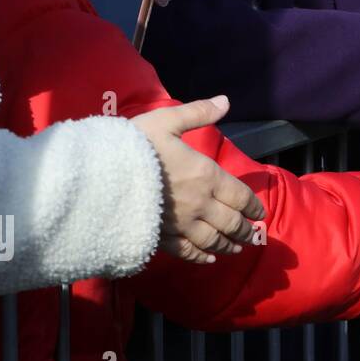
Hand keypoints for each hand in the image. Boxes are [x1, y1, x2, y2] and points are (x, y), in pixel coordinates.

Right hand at [130, 96, 266, 263]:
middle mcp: (200, 203)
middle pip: (231, 222)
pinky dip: (201, 257)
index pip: (240, 195)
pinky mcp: (161, 236)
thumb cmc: (135, 144)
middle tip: (254, 235)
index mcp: (206, 174)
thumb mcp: (168, 120)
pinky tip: (208, 259)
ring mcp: (180, 223)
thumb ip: (199, 113)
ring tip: (237, 248)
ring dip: (228, 245)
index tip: (261, 214)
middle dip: (245, 230)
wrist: (99, 175)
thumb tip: (225, 101)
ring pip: (212, 240)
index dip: (253, 206)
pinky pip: (187, 251)